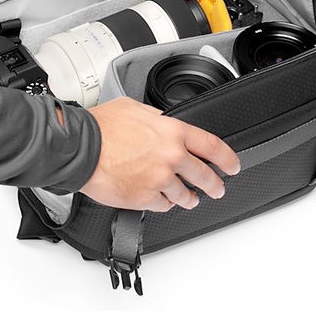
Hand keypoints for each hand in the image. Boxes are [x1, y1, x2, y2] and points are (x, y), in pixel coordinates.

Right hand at [81, 96, 240, 211]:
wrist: (83, 149)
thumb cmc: (103, 127)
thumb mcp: (136, 109)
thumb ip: (157, 118)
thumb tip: (163, 123)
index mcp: (172, 132)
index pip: (212, 146)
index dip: (228, 158)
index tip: (232, 165)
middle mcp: (171, 157)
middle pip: (204, 176)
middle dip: (214, 185)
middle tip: (217, 189)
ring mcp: (160, 180)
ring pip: (185, 195)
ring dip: (189, 198)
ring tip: (189, 199)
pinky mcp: (146, 198)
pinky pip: (163, 206)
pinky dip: (164, 204)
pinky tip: (161, 200)